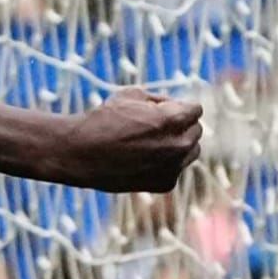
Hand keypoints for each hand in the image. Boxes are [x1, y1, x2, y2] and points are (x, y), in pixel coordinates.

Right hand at [54, 88, 201, 192]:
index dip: (179, 106)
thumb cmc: (103, 119)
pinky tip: (143, 158)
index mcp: (172, 120)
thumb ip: (160, 99)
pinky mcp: (166, 184)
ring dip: (178, 144)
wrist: (82, 153)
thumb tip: (176, 106)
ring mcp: (173, 167)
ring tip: (150, 141)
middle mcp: (178, 145)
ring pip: (191, 151)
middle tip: (155, 125)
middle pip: (196, 130)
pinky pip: (176, 168)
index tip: (164, 109)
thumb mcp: (130, 94)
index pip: (195, 109)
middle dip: (181, 125)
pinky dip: (166, 162)